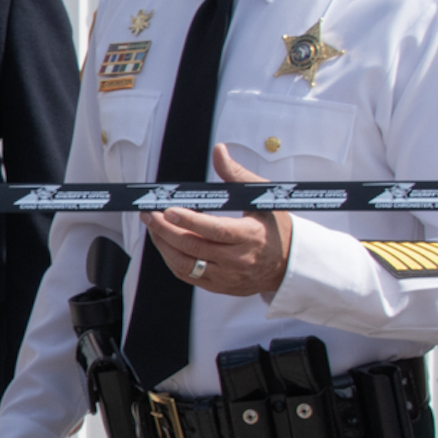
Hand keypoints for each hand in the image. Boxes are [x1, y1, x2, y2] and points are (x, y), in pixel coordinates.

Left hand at [140, 146, 291, 297]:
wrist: (286, 265)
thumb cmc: (274, 228)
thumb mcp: (261, 198)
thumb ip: (236, 174)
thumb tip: (219, 151)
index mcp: (250, 236)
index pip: (215, 230)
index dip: (189, 221)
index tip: (168, 210)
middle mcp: (238, 260)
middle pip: (193, 247)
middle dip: (166, 230)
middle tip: (151, 214)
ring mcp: (226, 276)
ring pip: (185, 265)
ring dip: (163, 245)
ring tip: (153, 226)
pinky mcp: (218, 286)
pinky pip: (187, 276)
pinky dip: (171, 259)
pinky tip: (165, 243)